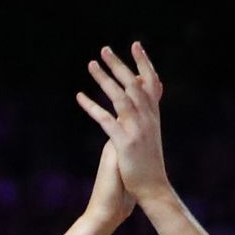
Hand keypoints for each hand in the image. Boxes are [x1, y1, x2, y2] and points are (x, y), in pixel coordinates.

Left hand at [75, 43, 171, 207]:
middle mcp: (148, 120)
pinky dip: (92, 107)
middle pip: (133, 85)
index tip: (135, 45)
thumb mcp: (150, 137)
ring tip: (91, 64)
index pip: (151, 83)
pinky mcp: (125, 143)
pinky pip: (106, 120)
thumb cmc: (149, 165)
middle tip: (104, 49)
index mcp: (154, 117)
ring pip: (120, 98)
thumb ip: (146, 117)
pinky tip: (79, 97)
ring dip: (105, 79)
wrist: (154, 190)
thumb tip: (138, 104)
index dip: (144, 63)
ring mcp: (137, 130)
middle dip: (119, 65)